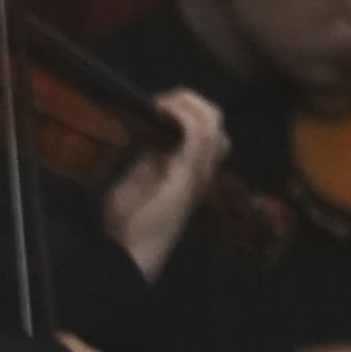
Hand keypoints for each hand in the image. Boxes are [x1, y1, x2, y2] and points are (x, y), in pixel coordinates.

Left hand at [100, 88, 231, 281]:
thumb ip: (149, 159)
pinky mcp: (187, 175)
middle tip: (162, 101)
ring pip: (213, 123)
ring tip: (164, 103)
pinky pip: (197, 135)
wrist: (133, 251)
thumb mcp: (139, 180)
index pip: (207, 131)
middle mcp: (201, 169)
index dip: (188, 110)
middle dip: (192, 101)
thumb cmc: (133, 224)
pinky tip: (163, 110)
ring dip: (188, 103)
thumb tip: (150, 136)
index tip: (159, 105)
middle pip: (217, 123)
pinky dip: (183, 114)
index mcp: (190, 170)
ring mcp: (197, 171)